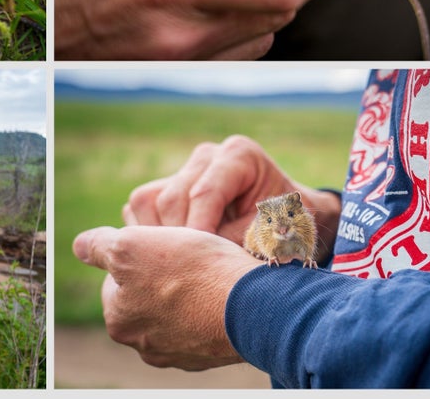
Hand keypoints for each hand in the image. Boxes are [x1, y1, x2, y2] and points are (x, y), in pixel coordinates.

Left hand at [73, 225, 260, 369]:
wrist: (252, 305)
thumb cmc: (189, 271)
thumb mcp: (131, 245)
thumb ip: (99, 246)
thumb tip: (79, 246)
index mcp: (120, 323)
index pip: (116, 279)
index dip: (137, 252)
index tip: (160, 243)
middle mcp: (145, 346)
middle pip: (145, 294)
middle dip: (160, 272)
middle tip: (185, 252)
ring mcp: (180, 353)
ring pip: (175, 307)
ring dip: (186, 287)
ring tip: (206, 268)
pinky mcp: (211, 353)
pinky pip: (202, 320)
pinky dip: (208, 303)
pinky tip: (221, 287)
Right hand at [123, 135, 340, 263]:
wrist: (289, 226)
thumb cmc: (288, 229)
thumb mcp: (273, 236)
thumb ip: (236, 243)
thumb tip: (199, 261)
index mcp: (239, 155)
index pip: (204, 193)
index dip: (197, 233)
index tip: (198, 267)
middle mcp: (207, 157)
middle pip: (171, 199)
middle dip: (178, 241)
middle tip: (191, 274)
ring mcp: (184, 170)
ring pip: (146, 202)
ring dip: (158, 239)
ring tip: (181, 267)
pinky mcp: (166, 186)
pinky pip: (139, 208)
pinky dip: (147, 235)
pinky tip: (171, 257)